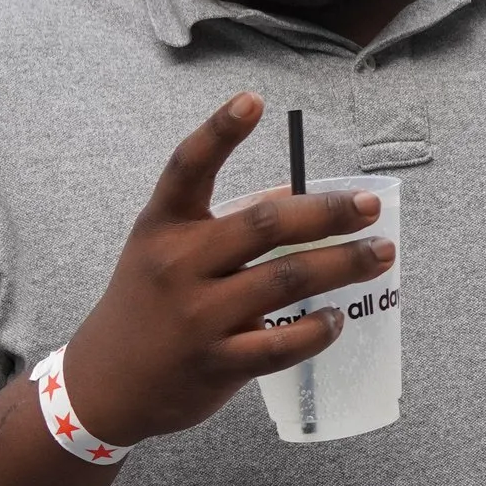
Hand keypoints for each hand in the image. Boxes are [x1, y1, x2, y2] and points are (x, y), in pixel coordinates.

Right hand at [61, 93, 391, 446]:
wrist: (105, 385)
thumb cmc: (150, 302)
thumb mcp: (168, 250)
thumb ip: (228, 222)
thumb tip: (303, 194)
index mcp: (163, 226)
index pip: (188, 168)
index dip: (219, 131)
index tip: (255, 100)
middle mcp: (177, 265)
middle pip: (263, 224)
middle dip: (326, 212)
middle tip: (371, 205)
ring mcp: (196, 317)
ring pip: (285, 280)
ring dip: (343, 265)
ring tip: (380, 254)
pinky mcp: (216, 363)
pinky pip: (283, 344)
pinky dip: (319, 328)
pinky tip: (337, 316)